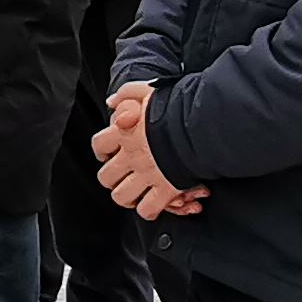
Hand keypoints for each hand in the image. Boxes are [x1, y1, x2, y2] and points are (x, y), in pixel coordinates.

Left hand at [92, 81, 206, 217]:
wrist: (202, 124)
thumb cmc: (177, 107)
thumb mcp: (148, 91)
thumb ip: (127, 93)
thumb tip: (112, 103)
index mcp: (124, 133)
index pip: (99, 146)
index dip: (102, 151)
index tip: (109, 154)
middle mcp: (131, 156)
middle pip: (106, 177)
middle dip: (113, 179)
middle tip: (124, 176)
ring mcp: (147, 175)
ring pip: (122, 197)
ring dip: (128, 196)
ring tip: (137, 192)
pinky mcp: (165, 190)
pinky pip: (148, 210)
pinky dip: (150, 210)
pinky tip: (155, 204)